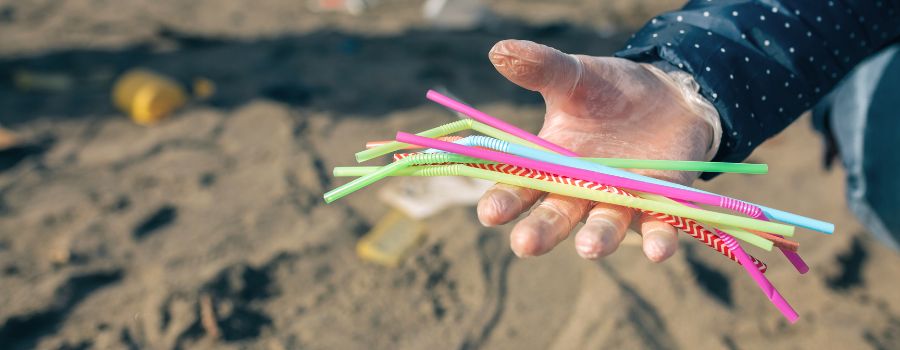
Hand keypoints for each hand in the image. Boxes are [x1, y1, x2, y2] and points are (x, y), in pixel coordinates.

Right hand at [479, 39, 719, 261]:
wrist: (668, 95)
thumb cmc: (609, 90)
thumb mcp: (574, 76)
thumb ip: (541, 69)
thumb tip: (499, 50)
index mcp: (550, 165)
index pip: (519, 188)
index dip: (503, 201)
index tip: (489, 213)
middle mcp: (581, 190)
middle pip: (555, 215)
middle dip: (540, 231)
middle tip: (524, 245)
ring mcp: (620, 200)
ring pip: (604, 225)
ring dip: (596, 238)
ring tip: (588, 248)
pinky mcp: (661, 201)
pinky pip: (658, 225)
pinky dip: (658, 239)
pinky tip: (658, 252)